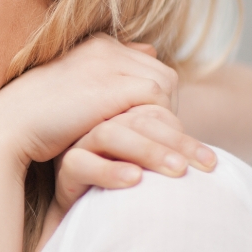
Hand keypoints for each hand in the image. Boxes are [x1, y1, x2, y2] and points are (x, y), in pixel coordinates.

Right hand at [0, 35, 178, 170]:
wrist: (6, 128)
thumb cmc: (33, 118)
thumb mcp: (69, 94)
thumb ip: (101, 78)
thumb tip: (146, 52)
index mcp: (92, 43)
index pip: (144, 64)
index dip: (150, 97)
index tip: (149, 126)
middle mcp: (104, 46)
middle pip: (160, 73)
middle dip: (167, 107)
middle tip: (165, 140)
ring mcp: (110, 63)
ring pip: (165, 86)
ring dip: (168, 117)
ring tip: (169, 148)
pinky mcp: (115, 86)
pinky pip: (158, 100)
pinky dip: (162, 123)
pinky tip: (153, 147)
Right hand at [54, 105, 217, 210]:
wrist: (42, 158)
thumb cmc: (94, 154)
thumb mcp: (122, 131)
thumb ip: (140, 110)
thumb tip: (162, 71)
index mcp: (108, 97)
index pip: (151, 106)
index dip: (181, 129)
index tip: (208, 159)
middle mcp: (93, 113)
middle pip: (141, 118)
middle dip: (178, 142)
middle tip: (207, 164)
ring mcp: (78, 136)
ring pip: (117, 133)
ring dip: (150, 151)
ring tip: (178, 171)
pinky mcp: (64, 161)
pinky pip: (86, 162)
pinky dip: (111, 170)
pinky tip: (136, 179)